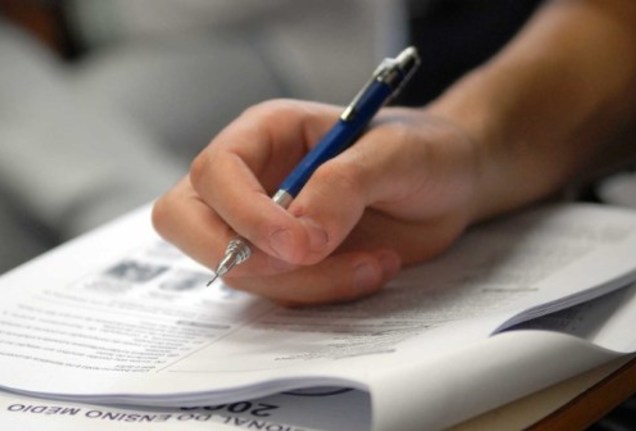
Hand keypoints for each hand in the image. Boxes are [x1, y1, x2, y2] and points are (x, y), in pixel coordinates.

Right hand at [152, 99, 484, 305]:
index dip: (244, 214)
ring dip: (305, 282)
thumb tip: (302, 234)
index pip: (214, 173)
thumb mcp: (395, 154)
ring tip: (375, 262)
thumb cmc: (422, 150)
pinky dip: (323, 293)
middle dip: (239, 257)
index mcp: (263, 134)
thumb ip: (345, 184)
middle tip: (307, 262)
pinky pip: (275, 293)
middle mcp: (250, 179)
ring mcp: (259, 225)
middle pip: (185, 222)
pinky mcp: (281, 263)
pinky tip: (373, 268)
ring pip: (236, 271)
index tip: (301, 245)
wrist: (450, 182)